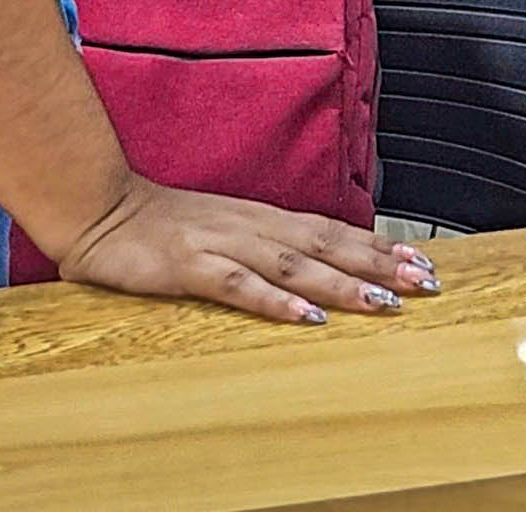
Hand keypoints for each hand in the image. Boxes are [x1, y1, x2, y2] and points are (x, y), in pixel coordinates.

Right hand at [52, 174, 439, 325]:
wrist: (98, 208)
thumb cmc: (160, 225)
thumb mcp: (222, 229)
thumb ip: (263, 244)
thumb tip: (312, 264)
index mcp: (261, 218)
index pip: (332, 230)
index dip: (378, 246)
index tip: (423, 261)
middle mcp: (251, 226)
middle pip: (327, 244)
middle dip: (380, 263)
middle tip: (426, 282)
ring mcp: (221, 243)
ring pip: (294, 264)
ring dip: (341, 283)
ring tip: (383, 302)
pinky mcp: (189, 266)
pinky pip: (239, 285)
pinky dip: (275, 300)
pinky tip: (306, 317)